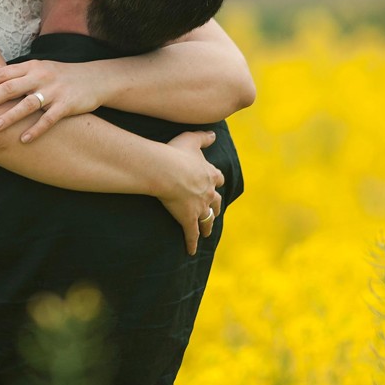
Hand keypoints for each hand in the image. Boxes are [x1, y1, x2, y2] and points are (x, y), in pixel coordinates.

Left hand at [0, 60, 100, 142]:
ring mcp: (54, 91)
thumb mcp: (39, 68)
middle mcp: (41, 76)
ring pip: (28, 104)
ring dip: (9, 116)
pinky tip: (23, 139)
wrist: (95, 79)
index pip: (3, 74)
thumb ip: (16, 71)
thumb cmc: (61, 75)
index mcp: (31, 67)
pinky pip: (49, 119)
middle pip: (10, 87)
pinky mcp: (67, 105)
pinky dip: (36, 129)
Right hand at [158, 131, 223, 255]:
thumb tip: (214, 134)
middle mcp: (208, 192)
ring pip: (207, 220)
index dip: (216, 180)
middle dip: (215, 206)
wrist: (167, 171)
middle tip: (215, 211)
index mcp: (209, 174)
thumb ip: (203, 137)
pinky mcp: (188, 219)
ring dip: (208, 225)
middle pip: (216, 202)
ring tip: (207, 232)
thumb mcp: (191, 139)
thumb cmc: (176, 153)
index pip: (217, 178)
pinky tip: (191, 251)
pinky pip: (192, 234)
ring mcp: (199, 207)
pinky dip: (192, 243)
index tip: (216, 182)